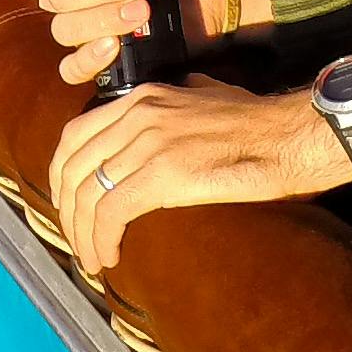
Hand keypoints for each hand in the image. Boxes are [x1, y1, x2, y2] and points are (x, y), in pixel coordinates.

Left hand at [43, 78, 349, 271]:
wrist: (288, 135)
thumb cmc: (259, 123)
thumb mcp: (209, 93)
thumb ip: (185, 93)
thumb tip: (186, 92)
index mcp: (141, 97)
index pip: (75, 134)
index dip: (63, 174)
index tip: (68, 204)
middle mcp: (136, 114)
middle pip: (74, 165)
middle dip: (66, 209)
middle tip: (76, 239)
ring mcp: (148, 142)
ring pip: (88, 192)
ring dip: (81, 233)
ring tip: (92, 259)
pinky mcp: (163, 173)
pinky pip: (111, 211)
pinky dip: (101, 238)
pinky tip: (109, 257)